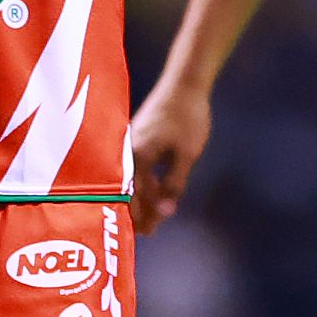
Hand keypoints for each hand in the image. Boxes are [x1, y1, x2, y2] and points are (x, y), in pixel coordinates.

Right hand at [127, 78, 212, 235]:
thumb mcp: (186, 155)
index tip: (147, 233)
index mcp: (136, 157)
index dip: (140, 216)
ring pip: (135, 178)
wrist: (185, 82)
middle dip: (139, 211)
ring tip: (155, 214)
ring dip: (145, 197)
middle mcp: (128, 151)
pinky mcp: (140, 137)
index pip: (132, 196)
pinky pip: (139, 166)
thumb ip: (174, 185)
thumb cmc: (187, 118)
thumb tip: (166, 213)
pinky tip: (157, 189)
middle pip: (129, 189)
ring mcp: (132, 143)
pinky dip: (147, 181)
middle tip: (148, 233)